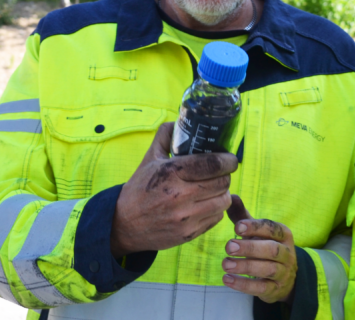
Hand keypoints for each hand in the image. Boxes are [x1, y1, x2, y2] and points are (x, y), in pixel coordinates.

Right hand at [111, 122, 237, 256]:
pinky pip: (216, 218)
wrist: (124, 224)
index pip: (213, 164)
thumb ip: (165, 136)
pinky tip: (205, 204)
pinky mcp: (189, 234)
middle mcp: (180, 196)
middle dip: (224, 176)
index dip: (228, 160)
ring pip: (223, 201)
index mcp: (172, 173)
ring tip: (212, 189)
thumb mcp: (150, 158)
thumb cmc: (140, 188)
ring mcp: (186, 217)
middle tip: (219, 173)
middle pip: (223, 182)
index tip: (230, 159)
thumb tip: (179, 120)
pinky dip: (215, 209)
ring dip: (222, 193)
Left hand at [222, 195, 297, 303]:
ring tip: (225, 264)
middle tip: (228, 247)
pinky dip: (244, 285)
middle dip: (250, 248)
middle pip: (271, 250)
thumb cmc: (265, 247)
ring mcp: (283, 273)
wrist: (285, 278)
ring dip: (245, 267)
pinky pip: (262, 288)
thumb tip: (231, 196)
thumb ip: (243, 216)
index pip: (272, 228)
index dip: (255, 227)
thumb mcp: (257, 232)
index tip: (237, 227)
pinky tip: (227, 279)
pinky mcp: (275, 290)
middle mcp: (287, 253)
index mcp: (283, 234)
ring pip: (267, 269)